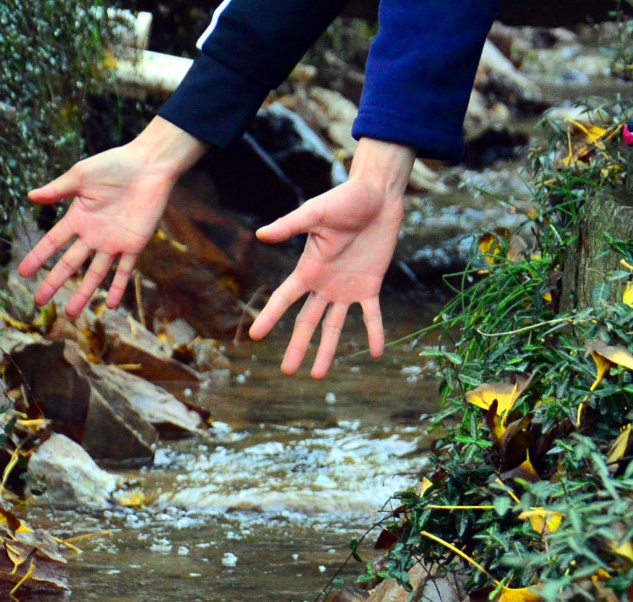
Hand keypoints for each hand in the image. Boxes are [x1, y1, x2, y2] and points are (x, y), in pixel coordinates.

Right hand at [18, 117, 205, 316]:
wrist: (149, 165)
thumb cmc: (115, 165)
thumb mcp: (81, 175)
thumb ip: (58, 190)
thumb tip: (30, 196)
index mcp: (78, 217)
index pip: (53, 242)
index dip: (38, 257)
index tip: (22, 273)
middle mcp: (93, 235)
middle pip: (70, 263)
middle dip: (54, 282)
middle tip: (40, 301)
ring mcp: (113, 242)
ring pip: (95, 273)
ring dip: (83, 293)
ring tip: (71, 313)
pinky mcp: (134, 245)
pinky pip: (125, 271)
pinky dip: (118, 288)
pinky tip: (109, 305)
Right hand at [250, 138, 413, 379]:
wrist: (377, 194)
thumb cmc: (344, 198)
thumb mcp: (315, 212)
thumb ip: (289, 225)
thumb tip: (260, 235)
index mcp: (308, 269)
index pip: (284, 299)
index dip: (269, 318)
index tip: (254, 337)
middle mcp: (324, 284)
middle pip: (306, 322)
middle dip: (297, 347)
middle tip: (287, 372)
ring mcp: (347, 288)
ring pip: (334, 326)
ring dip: (327, 351)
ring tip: (318, 376)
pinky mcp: (370, 286)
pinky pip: (372, 315)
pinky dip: (375, 333)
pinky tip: (377, 353)